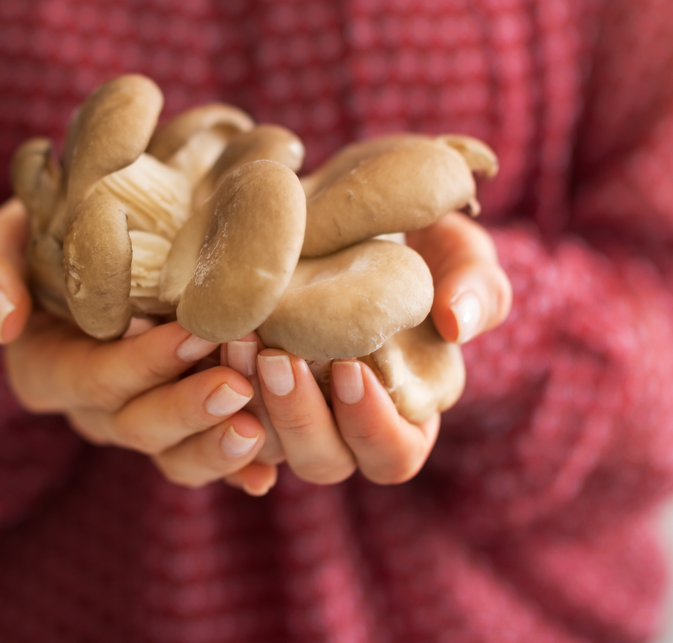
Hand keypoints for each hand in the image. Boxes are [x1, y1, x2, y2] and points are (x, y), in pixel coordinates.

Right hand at [0, 199, 275, 493]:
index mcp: (46, 371)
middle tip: (236, 385)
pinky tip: (265, 478)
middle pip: (138, 425)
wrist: (95, 243)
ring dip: (214, 448)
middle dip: (187, 409)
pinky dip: (236, 473)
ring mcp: (137, 423)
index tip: (193, 332)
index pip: (95, 377)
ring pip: (172, 455)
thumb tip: (3, 322)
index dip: (143, 362)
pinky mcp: (180, 427)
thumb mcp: (2, 243)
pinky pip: (203, 458)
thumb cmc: (45, 236)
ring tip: (255, 430)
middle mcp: (91, 409)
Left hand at [222, 211, 510, 489]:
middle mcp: (340, 426)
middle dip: (295, 415)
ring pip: (259, 445)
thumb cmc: (415, 240)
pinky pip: (209, 418)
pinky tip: (195, 346)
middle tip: (274, 355)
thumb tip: (460, 322)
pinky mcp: (236, 387)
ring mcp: (284, 411)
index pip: (392, 456)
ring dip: (245, 402)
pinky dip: (201, 390)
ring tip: (235, 339)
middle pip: (320, 462)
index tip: (350, 369)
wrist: (344, 211)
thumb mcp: (457, 250)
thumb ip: (477, 285)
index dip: (371, 426)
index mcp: (404, 414)